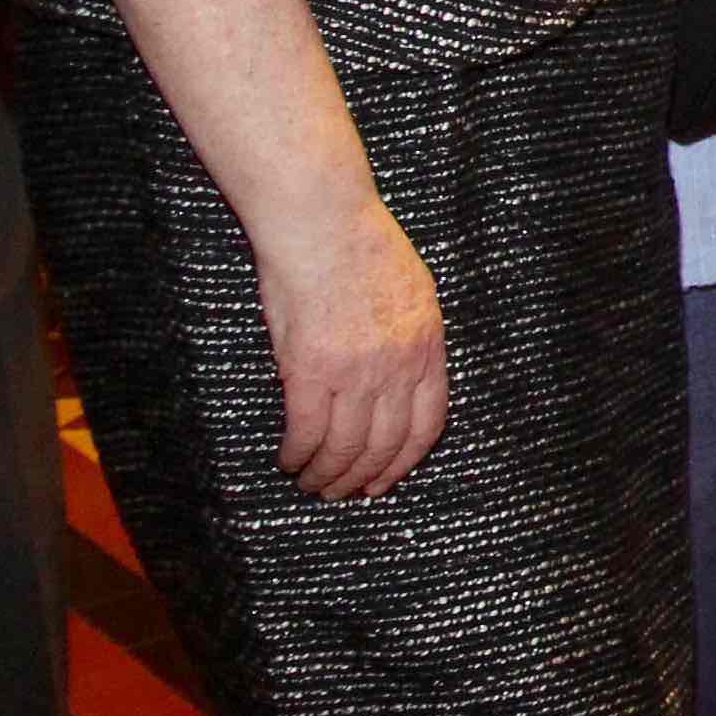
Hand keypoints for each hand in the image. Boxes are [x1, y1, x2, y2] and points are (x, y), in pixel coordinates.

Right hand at [259, 188, 446, 498]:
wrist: (323, 222)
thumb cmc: (360, 248)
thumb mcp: (413, 293)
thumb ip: (410, 338)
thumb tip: (401, 373)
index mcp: (428, 348)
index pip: (427, 426)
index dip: (404, 461)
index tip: (386, 479)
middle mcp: (399, 367)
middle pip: (386, 445)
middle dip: (363, 478)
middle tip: (343, 493)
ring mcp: (358, 371)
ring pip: (346, 447)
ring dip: (326, 474)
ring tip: (310, 483)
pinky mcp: (312, 370)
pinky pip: (308, 431)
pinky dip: (298, 454)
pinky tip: (288, 460)